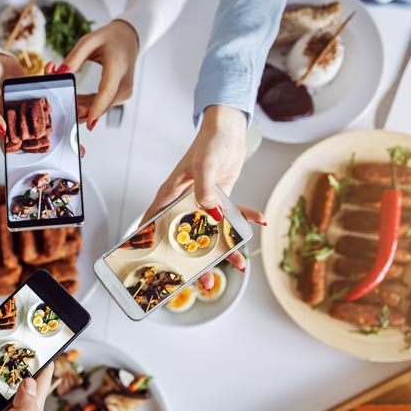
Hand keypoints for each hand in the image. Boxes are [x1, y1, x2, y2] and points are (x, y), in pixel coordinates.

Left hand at [50, 20, 138, 129]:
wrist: (128, 40)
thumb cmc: (109, 38)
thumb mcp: (89, 41)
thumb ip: (74, 58)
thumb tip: (60, 73)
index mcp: (118, 67)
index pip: (107, 93)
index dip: (97, 109)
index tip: (90, 124)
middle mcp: (124, 85)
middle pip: (101, 105)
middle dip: (79, 109)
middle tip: (60, 105)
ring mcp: (123, 93)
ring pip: (100, 108)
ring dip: (81, 107)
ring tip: (65, 97)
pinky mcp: (120, 97)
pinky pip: (101, 105)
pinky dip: (87, 105)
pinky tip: (75, 99)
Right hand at [144, 105, 264, 283]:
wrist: (229, 128)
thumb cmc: (210, 141)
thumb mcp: (205, 165)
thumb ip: (205, 189)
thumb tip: (211, 213)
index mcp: (170, 195)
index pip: (154, 223)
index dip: (150, 246)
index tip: (153, 268)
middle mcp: (184, 202)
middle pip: (185, 237)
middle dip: (196, 261)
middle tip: (205, 281)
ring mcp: (203, 202)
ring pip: (211, 232)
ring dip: (226, 248)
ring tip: (239, 264)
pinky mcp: (221, 198)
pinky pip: (232, 215)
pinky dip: (246, 220)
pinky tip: (259, 222)